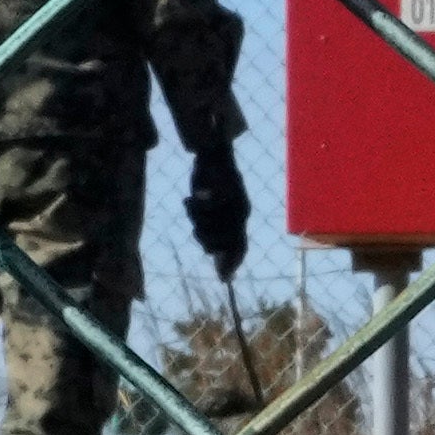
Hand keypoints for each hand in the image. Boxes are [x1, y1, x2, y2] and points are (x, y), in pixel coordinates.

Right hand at [187, 165, 250, 284]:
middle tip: (196, 225)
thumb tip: (212, 256)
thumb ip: (214, 232)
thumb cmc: (211, 185)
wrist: (213, 155)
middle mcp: (241, 212)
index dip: (233, 263)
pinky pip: (207, 205)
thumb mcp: (214, 210)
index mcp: (241, 219)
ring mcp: (236, 200)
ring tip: (192, 203)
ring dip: (197, 218)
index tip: (224, 278)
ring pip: (211, 224)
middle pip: (220, 240)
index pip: (240, 246)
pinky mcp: (226, 187)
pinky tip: (193, 196)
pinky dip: (197, 203)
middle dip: (205, 239)